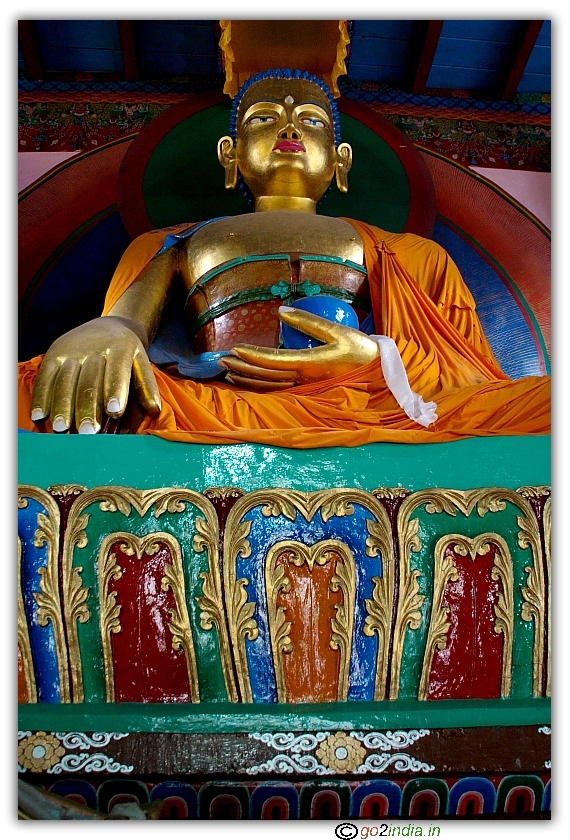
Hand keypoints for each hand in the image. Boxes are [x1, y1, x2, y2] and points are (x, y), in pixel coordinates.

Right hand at [30, 317, 160, 432]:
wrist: (108, 326)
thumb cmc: (126, 354)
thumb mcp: (141, 363)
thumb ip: (147, 386)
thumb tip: (155, 410)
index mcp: (120, 348)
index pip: (116, 370)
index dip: (114, 390)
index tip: (114, 411)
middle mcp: (94, 348)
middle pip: (89, 380)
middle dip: (87, 407)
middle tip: (87, 433)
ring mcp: (71, 350)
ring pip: (65, 380)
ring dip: (62, 406)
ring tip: (62, 428)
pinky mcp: (54, 353)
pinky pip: (45, 376)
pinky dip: (42, 397)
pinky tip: (40, 416)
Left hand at [219, 306, 379, 390]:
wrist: (380, 375)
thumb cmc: (361, 350)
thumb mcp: (338, 331)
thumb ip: (308, 321)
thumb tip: (281, 312)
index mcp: (310, 363)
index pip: (274, 360)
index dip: (253, 355)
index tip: (235, 348)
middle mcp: (303, 378)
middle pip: (266, 376)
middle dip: (242, 367)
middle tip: (221, 359)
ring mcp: (305, 386)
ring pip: (269, 386)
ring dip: (247, 379)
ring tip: (228, 370)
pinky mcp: (307, 388)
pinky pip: (277, 390)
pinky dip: (260, 386)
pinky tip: (250, 380)